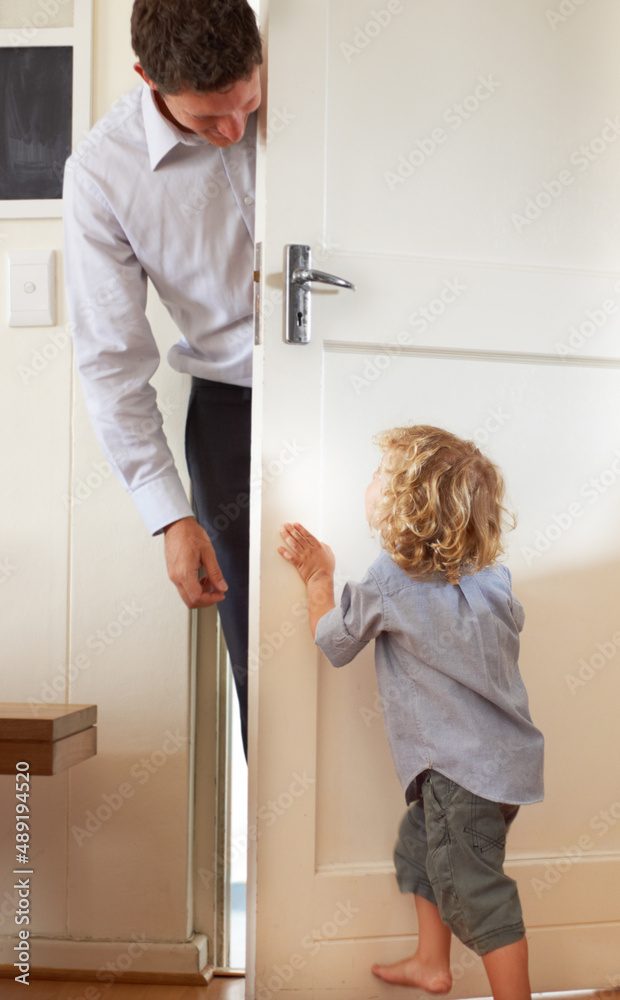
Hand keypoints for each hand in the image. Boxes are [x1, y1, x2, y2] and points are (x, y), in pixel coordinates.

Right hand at [163, 516, 227, 608]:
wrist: (177, 526)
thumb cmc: (190, 534)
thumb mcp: (208, 552)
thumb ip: (215, 572)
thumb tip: (222, 587)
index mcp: (184, 572)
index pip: (197, 597)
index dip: (211, 599)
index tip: (220, 594)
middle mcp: (176, 577)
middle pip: (190, 601)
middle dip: (206, 600)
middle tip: (218, 591)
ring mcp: (173, 576)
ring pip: (187, 596)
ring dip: (201, 594)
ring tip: (211, 582)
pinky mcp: (173, 573)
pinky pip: (184, 588)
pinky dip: (195, 588)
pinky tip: (203, 578)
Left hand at [278, 522, 335, 637]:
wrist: (321, 579)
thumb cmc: (327, 569)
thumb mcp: (330, 555)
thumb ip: (326, 548)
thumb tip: (322, 543)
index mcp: (317, 547)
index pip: (307, 535)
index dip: (300, 529)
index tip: (295, 524)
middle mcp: (309, 550)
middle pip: (298, 538)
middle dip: (291, 530)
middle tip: (286, 525)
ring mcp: (303, 557)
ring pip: (293, 545)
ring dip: (287, 537)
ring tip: (282, 531)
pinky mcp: (298, 564)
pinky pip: (290, 557)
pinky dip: (284, 552)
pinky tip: (279, 548)